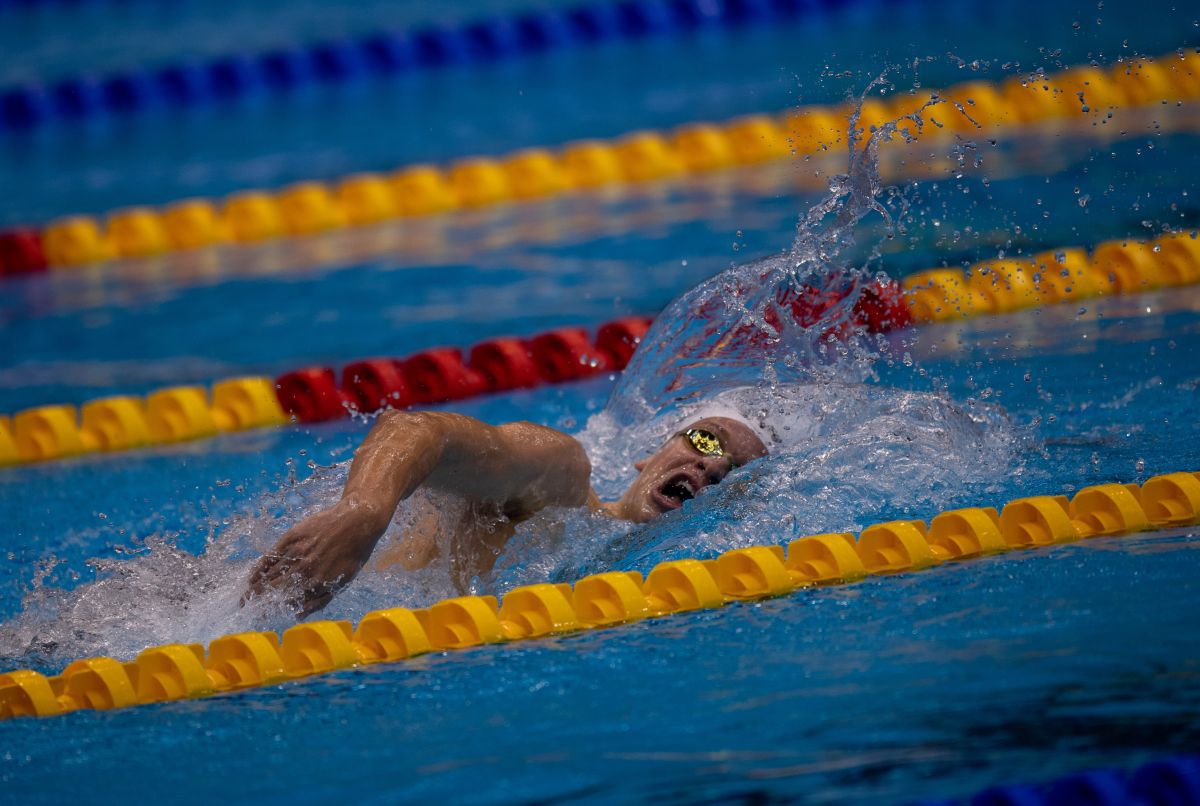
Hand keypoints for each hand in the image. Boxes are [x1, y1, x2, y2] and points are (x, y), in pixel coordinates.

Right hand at [244, 501, 382, 615]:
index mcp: (317, 582)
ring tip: (246, 594)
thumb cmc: (353, 553)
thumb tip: (298, 615)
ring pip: (272, 572)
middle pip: (275, 587)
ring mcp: (297, 552)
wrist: (357, 520)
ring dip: (256, 585)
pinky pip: (272, 554)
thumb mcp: (344, 580)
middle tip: (244, 605)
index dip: (272, 607)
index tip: (260, 614)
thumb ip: (321, 599)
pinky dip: (261, 566)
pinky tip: (253, 574)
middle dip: (257, 598)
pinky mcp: (293, 537)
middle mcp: (305, 568)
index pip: (287, 599)